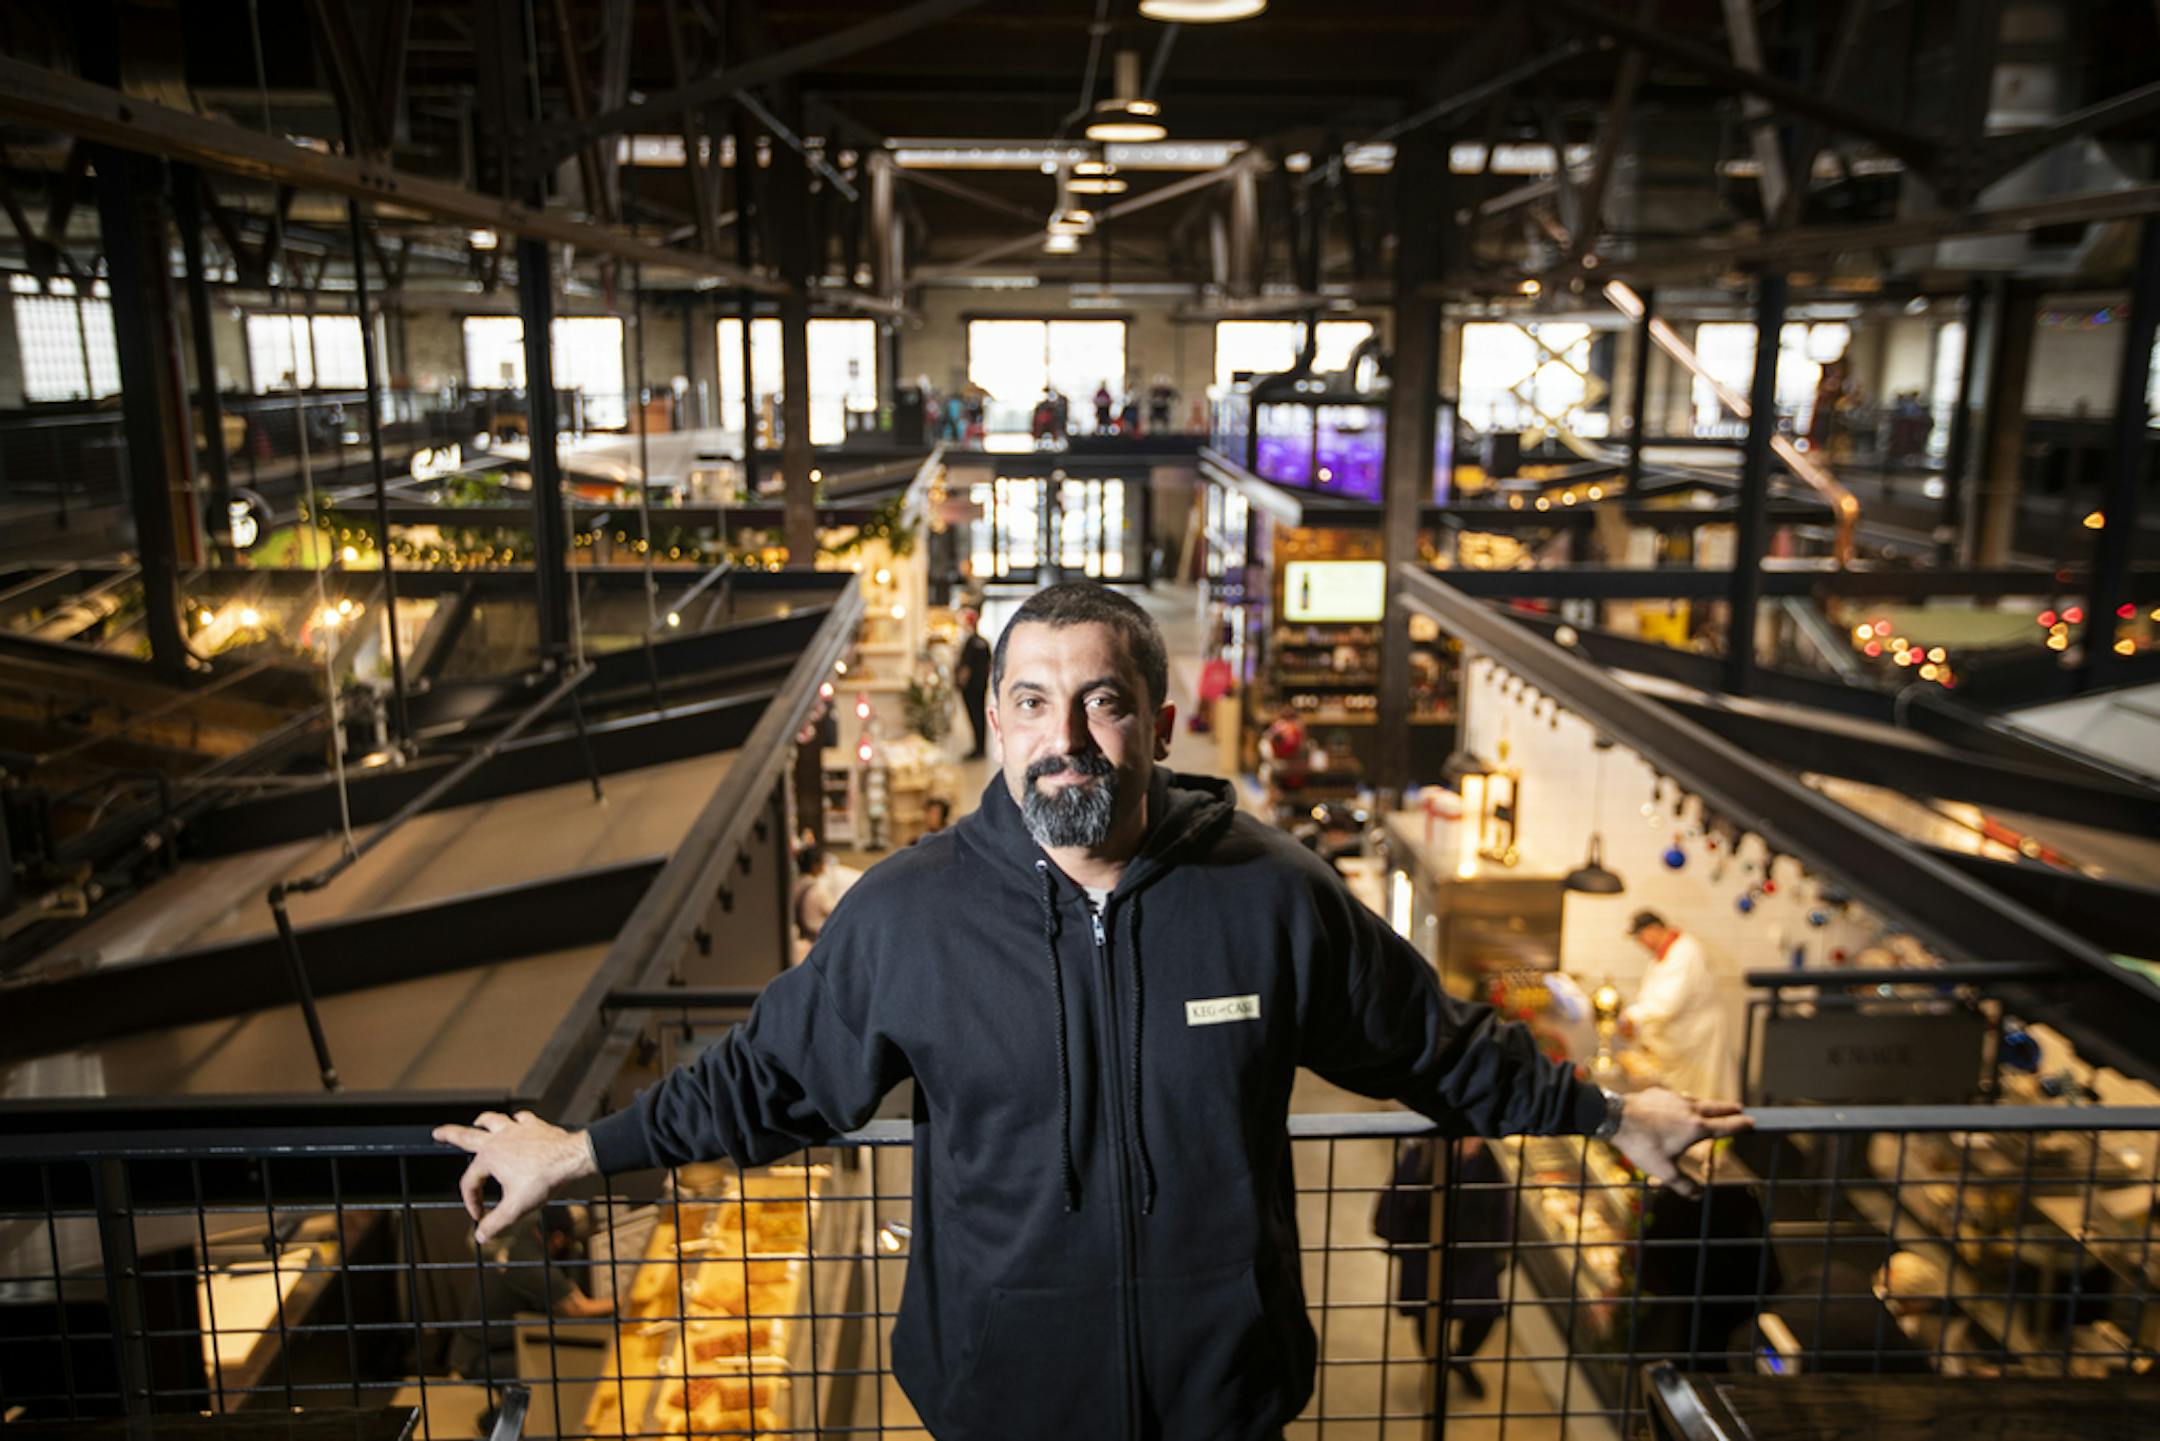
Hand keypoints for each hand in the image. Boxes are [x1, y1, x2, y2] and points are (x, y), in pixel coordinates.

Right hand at [432, 1109, 596, 1243]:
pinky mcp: (534, 1125)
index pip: (470, 1182)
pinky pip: (521, 1118)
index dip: (471, 1202)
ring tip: (477, 1123)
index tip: (479, 1216)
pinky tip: (518, 1124)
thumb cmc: (544, 1180)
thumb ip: (495, 1223)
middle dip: (449, 1135)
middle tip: (438, 1133)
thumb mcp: (516, 1208)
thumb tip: (480, 1236)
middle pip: (467, 1135)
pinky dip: (516, 1121)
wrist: (572, 1158)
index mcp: (489, 1158)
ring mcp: (516, 1129)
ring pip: (493, 1120)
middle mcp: (499, 1139)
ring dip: (483, 1122)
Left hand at [1608, 1087, 1750, 1199]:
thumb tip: (1699, 1196)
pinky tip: (1678, 1106)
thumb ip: (1683, 1185)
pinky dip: (1683, 1102)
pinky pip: (1676, 1097)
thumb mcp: (1663, 1171)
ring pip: (1696, 1100)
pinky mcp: (1658, 1093)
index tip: (1753, 1122)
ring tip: (1712, 1108)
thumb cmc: (1641, 1145)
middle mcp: (1689, 1108)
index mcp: (1696, 1127)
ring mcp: (1673, 1098)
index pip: (1726, 1126)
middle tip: (1740, 1108)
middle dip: (1729, 1109)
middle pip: (1716, 1107)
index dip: (1742, 1125)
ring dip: (1707, 1104)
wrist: (1614, 1116)